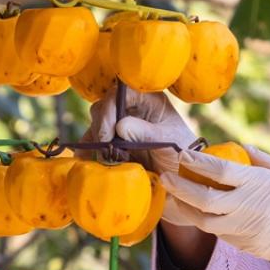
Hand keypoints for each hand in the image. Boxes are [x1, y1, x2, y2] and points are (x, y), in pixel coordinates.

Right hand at [83, 85, 197, 174]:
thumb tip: (120, 125)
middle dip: (101, 127)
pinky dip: (89, 149)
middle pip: (104, 107)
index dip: (110, 109)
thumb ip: (147, 133)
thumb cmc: (184, 151)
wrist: (185, 175)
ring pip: (97, 124)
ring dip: (96, 140)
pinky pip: (96, 141)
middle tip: (105, 147)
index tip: (107, 133)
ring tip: (106, 159)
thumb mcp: (169, 141)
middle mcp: (132, 108)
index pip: (121, 93)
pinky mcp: (115, 142)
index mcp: (148, 99)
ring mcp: (122, 125)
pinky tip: (83, 158)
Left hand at [160, 145, 269, 269]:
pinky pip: (218, 232)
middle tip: (166, 177)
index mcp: (261, 185)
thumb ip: (263, 161)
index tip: (182, 154)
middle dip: (180, 188)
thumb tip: (242, 147)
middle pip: (203, 199)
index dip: (196, 162)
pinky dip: (204, 221)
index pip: (219, 171)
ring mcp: (246, 230)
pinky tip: (197, 212)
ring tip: (173, 197)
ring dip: (186, 209)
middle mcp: (249, 208)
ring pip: (204, 221)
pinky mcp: (246, 245)